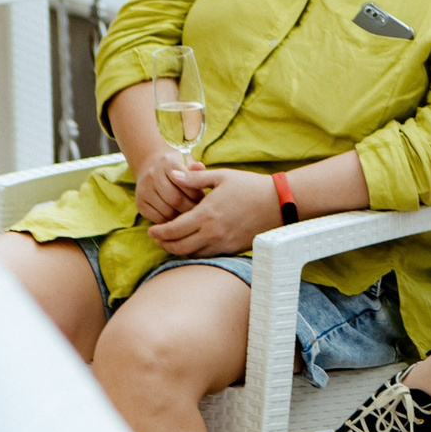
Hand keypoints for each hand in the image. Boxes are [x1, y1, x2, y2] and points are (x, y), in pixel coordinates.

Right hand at [131, 146, 205, 224]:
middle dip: (191, 208)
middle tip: (201, 212)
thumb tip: (200, 167)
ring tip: (192, 216)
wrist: (150, 165)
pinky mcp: (140, 204)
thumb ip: (195, 169)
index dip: (198, 194)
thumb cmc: (176, 167)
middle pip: (176, 199)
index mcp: (167, 162)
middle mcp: (152, 175)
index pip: (186, 182)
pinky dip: (171, 222)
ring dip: (182, 217)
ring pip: (167, 211)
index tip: (206, 200)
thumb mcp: (187, 162)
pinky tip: (179, 219)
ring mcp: (143, 190)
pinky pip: (158, 219)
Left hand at [148, 167, 283, 257]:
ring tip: (172, 242)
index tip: (151, 230)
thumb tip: (172, 175)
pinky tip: (193, 244)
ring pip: (192, 255)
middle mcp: (213, 233)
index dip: (158, 232)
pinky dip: (196, 253)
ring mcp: (223, 243)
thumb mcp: (222, 176)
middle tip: (157, 238)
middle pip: (179, 247)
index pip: (173, 230)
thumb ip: (195, 179)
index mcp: (207, 214)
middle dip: (164, 244)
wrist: (279, 202)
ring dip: (178, 250)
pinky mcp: (233, 249)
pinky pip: (208, 256)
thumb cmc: (251, 186)